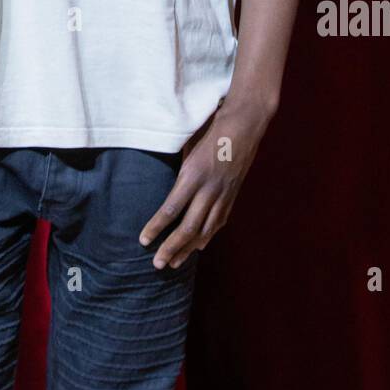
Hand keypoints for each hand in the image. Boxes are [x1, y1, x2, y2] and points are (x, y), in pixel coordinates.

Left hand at [137, 94, 275, 269]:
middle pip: (189, 227)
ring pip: (205, 230)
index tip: (143, 241)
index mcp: (194, 174)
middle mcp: (210, 188)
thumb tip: (165, 187)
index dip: (157, 227)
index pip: (171, 208)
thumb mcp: (189, 146)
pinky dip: (206, 238)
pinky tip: (197, 248)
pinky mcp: (232, 196)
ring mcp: (224, 194)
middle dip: (171, 248)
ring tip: (173, 264)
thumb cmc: (212, 128)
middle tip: (157, 265)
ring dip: (188, 249)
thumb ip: (180, 170)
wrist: (245, 124)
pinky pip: (218, 223)